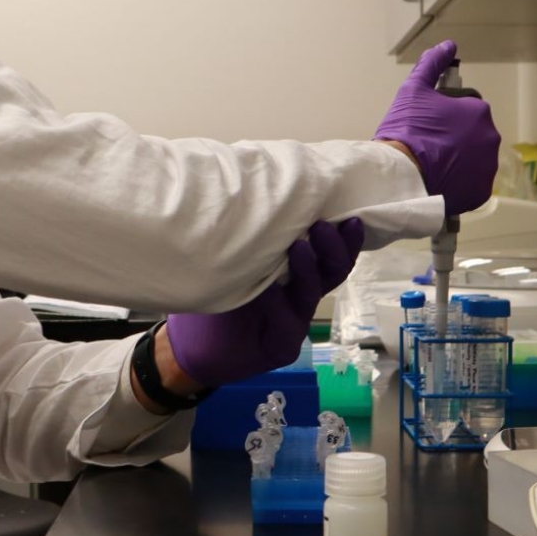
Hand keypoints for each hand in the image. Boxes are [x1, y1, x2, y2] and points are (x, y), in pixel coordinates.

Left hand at [164, 219, 364, 389]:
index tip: (348, 214)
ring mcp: (295, 323)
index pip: (329, 253)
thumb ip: (253, 233)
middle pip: (333, 272)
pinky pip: (287, 323)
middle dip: (333, 248)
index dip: (344, 237)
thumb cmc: (213, 291)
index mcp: (296, 273)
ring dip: (307, 270)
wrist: (188, 344)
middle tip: (323, 225)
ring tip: (297, 247)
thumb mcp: (233, 255)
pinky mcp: (283, 348)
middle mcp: (300, 295)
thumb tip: (264, 187)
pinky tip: (266, 289)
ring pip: (311, 295)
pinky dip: (277, 303)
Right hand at [372, 40, 500, 214]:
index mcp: (479, 112)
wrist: (401, 176)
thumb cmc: (407, 129)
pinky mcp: (481, 192)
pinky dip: (459, 181)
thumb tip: (447, 45)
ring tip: (431, 163)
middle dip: (455, 137)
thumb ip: (431, 64)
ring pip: (473, 158)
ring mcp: (487, 167)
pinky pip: (471, 182)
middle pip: (472, 134)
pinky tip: (438, 179)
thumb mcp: (412, 91)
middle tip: (428, 143)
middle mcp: (490, 138)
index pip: (465, 108)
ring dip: (458, 159)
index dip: (445, 114)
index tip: (428, 123)